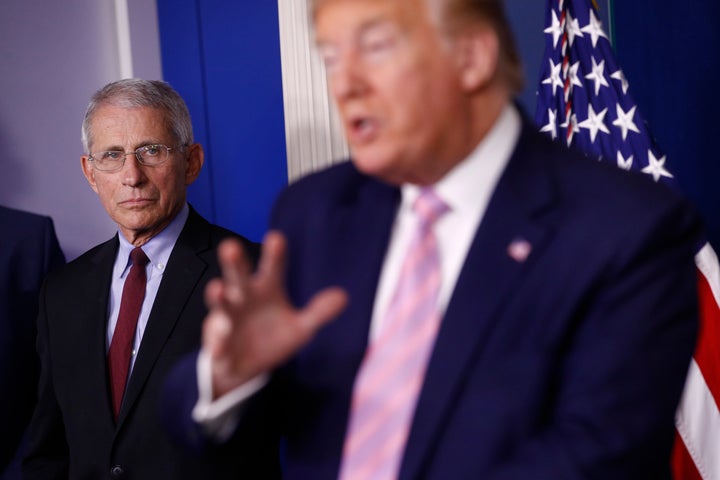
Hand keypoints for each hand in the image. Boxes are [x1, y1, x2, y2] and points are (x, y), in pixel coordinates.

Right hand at [203, 231, 347, 397]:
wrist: (245, 366)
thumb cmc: (272, 337)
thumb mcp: (301, 328)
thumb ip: (319, 312)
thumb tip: (343, 296)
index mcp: (266, 290)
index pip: (272, 269)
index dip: (274, 255)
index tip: (276, 238)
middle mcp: (244, 298)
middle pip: (239, 277)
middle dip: (235, 263)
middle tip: (231, 246)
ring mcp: (228, 319)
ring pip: (223, 305)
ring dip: (219, 296)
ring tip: (218, 289)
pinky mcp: (219, 344)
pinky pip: (217, 343)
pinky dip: (217, 344)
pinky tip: (218, 349)